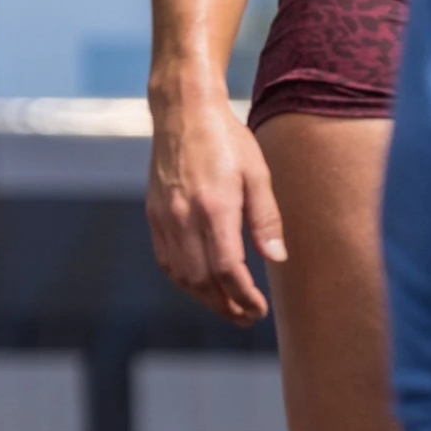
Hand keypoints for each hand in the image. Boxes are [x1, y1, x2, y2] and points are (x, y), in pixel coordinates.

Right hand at [146, 93, 285, 324]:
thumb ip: (266, 218)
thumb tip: (276, 258)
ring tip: (226, 306)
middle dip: (225, 305)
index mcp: (215, 206)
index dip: (244, 296)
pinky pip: (167, 260)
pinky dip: (184, 280)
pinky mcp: (154, 215)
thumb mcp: (257, 174)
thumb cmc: (227, 139)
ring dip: (204, 298)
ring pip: (181, 275)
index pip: (228, 269)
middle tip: (246, 317)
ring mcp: (165, 218)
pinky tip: (201, 285)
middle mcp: (185, 217)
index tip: (259, 309)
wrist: (183, 113)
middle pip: (203, 280)